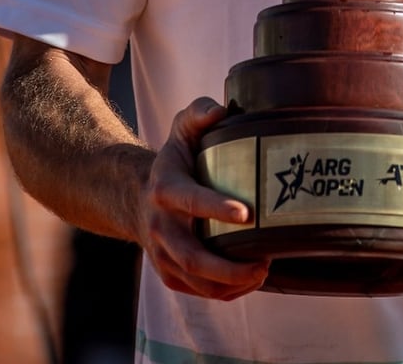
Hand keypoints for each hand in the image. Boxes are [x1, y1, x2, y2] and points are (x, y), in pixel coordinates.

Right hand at [138, 98, 269, 299]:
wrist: (138, 196)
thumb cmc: (173, 160)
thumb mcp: (181, 128)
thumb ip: (199, 112)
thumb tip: (222, 110)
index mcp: (165, 188)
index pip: (191, 200)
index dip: (217, 208)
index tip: (248, 213)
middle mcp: (160, 225)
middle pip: (193, 256)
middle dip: (230, 265)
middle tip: (264, 260)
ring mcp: (162, 254)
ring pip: (195, 280)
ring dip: (231, 282)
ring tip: (262, 270)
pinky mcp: (168, 273)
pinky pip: (197, 291)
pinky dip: (224, 292)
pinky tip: (250, 281)